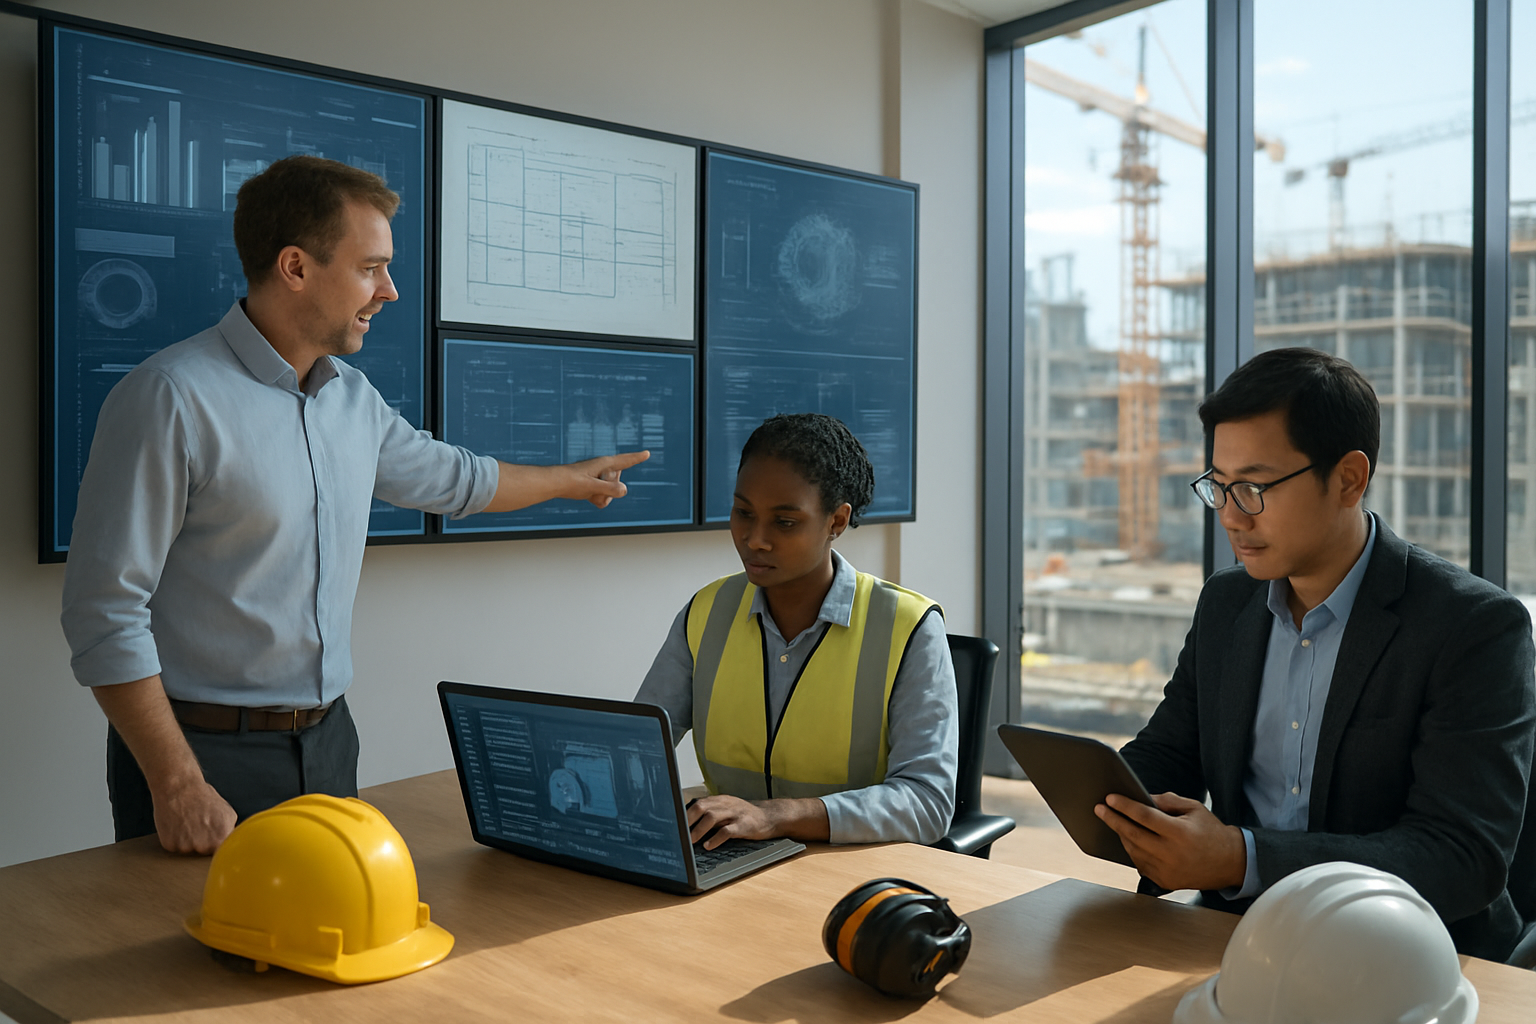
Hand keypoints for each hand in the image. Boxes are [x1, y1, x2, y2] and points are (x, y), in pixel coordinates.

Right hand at [152, 776, 237, 854]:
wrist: (179, 788)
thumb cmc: (203, 797)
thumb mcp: (227, 813)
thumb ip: (230, 830)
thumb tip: (233, 841)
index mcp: (221, 838)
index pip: (221, 853)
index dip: (217, 845)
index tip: (213, 837)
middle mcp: (204, 845)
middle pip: (204, 854)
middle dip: (203, 842)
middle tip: (198, 825)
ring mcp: (186, 847)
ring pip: (188, 851)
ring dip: (188, 841)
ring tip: (187, 823)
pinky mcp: (170, 845)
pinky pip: (174, 848)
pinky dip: (175, 839)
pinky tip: (177, 825)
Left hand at [568, 450, 649, 507]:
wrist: (554, 484)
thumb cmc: (572, 481)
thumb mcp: (593, 486)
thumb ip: (610, 489)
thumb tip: (624, 490)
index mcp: (605, 463)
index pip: (626, 460)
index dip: (637, 458)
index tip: (647, 453)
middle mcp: (604, 469)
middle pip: (618, 484)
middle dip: (609, 490)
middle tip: (591, 486)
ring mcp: (599, 478)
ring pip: (611, 493)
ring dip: (601, 497)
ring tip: (587, 492)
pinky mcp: (594, 486)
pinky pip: (604, 498)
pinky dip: (597, 500)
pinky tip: (587, 497)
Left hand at [687, 794, 778, 848]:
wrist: (770, 817)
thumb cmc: (744, 816)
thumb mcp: (726, 810)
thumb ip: (709, 813)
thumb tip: (686, 825)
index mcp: (719, 800)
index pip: (696, 802)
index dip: (683, 813)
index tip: (673, 824)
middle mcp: (725, 804)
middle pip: (701, 806)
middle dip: (688, 820)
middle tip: (679, 833)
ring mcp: (734, 814)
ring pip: (712, 817)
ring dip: (699, 829)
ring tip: (690, 841)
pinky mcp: (743, 825)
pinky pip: (727, 831)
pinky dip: (716, 839)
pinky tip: (708, 846)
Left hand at [1094, 792, 1245, 891]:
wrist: (1230, 863)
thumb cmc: (1210, 832)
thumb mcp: (1194, 808)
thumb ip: (1167, 801)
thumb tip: (1142, 797)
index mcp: (1180, 833)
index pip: (1145, 817)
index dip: (1125, 806)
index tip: (1110, 798)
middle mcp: (1172, 854)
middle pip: (1133, 834)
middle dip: (1113, 819)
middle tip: (1100, 808)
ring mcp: (1167, 871)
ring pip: (1133, 851)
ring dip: (1122, 835)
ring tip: (1115, 821)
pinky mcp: (1164, 882)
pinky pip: (1140, 864)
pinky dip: (1133, 850)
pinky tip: (1130, 839)